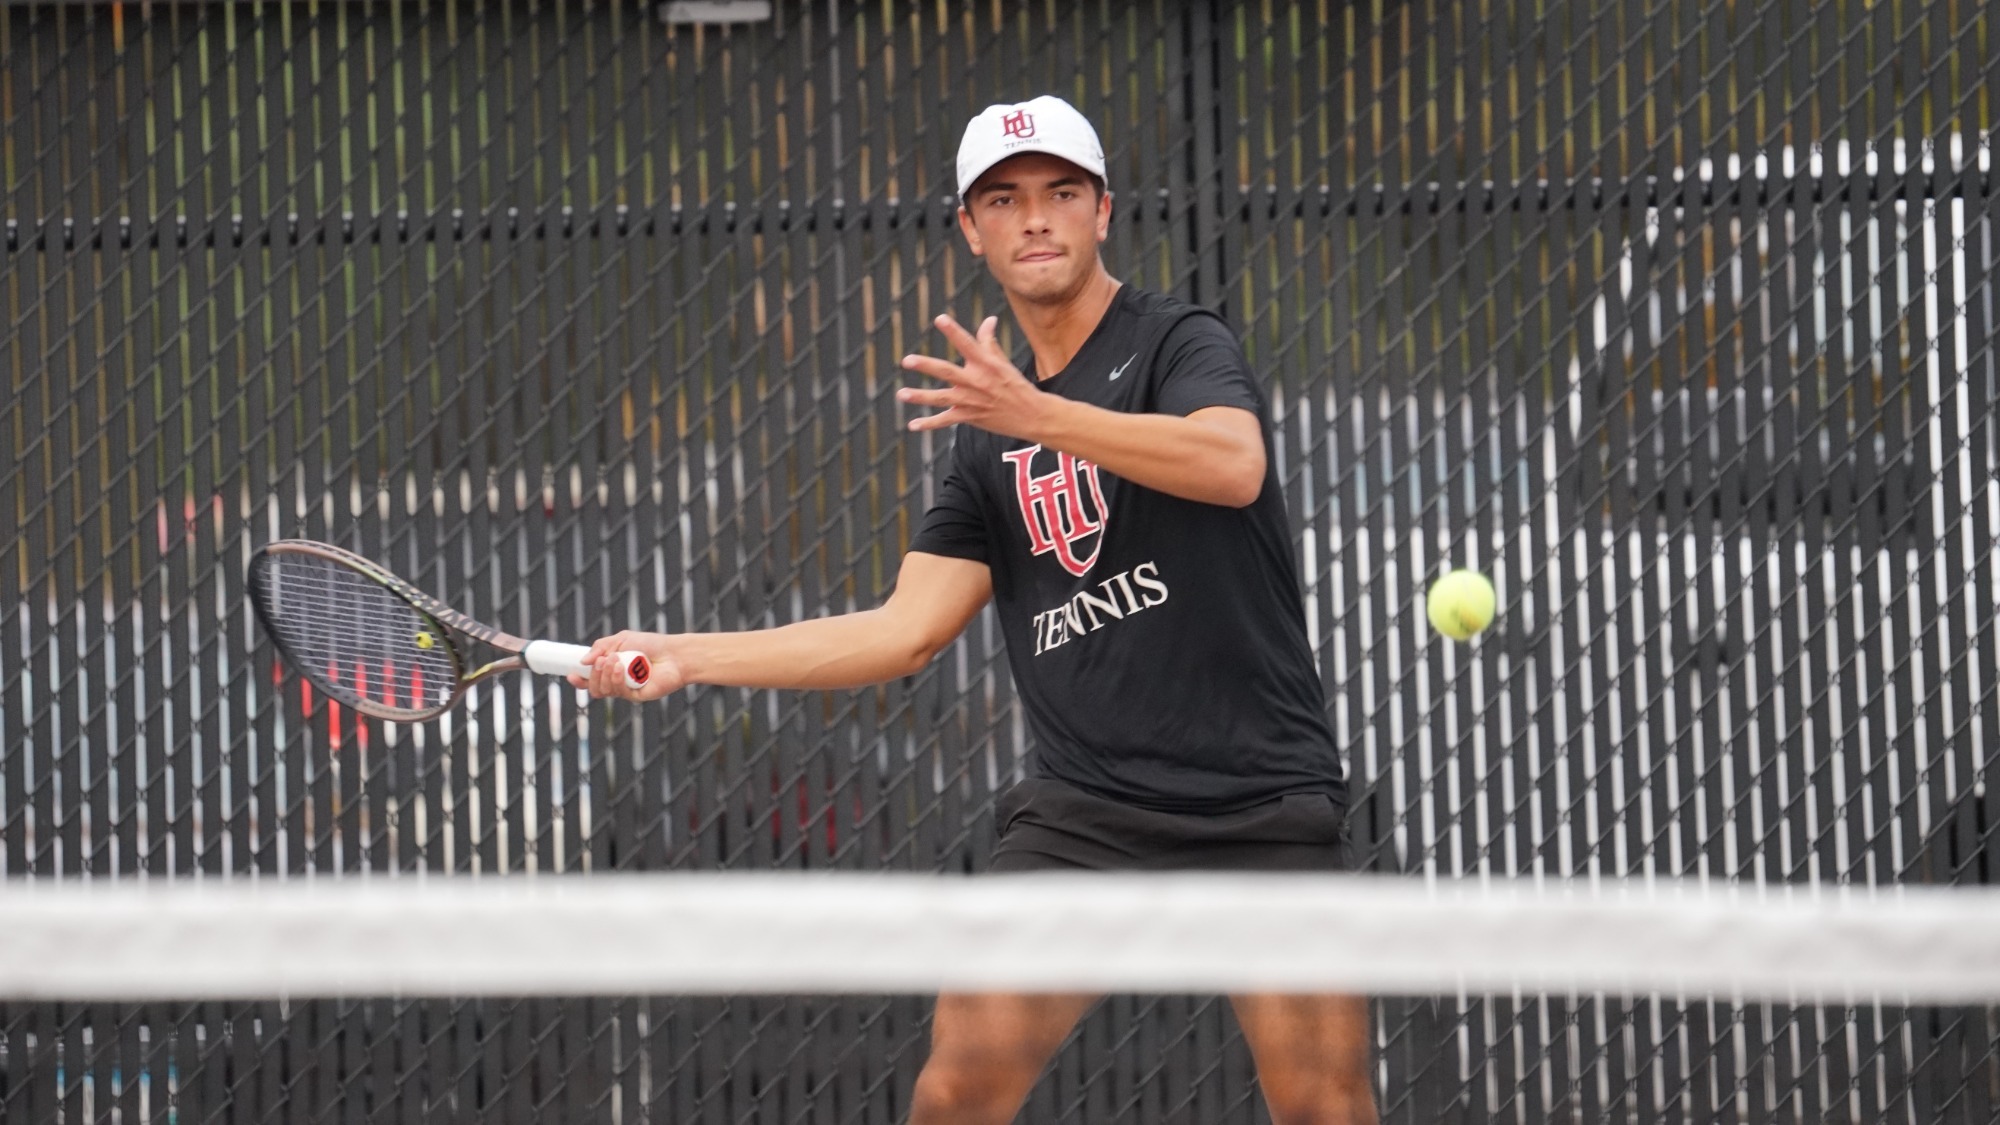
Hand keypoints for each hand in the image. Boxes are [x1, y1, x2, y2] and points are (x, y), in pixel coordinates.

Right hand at [566, 630, 685, 701]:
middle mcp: (617, 682)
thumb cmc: (651, 644)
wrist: (674, 654)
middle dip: (594, 674)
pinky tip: (621, 667)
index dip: (578, 680)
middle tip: (602, 660)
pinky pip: (618, 692)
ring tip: (615, 660)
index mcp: (612, 669)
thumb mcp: (621, 639)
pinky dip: (616, 679)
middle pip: (594, 687)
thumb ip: (601, 648)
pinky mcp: (636, 696)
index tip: (571, 674)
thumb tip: (582, 661)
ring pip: (603, 691)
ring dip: (604, 675)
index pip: (590, 679)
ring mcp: (626, 690)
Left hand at [896, 314, 1054, 439]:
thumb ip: (989, 341)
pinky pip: (946, 420)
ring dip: (920, 396)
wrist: (1031, 415)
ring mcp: (972, 401)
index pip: (967, 343)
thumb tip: (989, 320)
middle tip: (906, 360)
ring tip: (901, 394)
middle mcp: (976, 381)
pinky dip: (929, 424)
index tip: (940, 318)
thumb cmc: (1015, 385)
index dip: (953, 331)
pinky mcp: (970, 417)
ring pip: (941, 398)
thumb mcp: (1003, 362)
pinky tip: (912, 425)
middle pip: (946, 372)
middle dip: (926, 366)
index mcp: (985, 364)